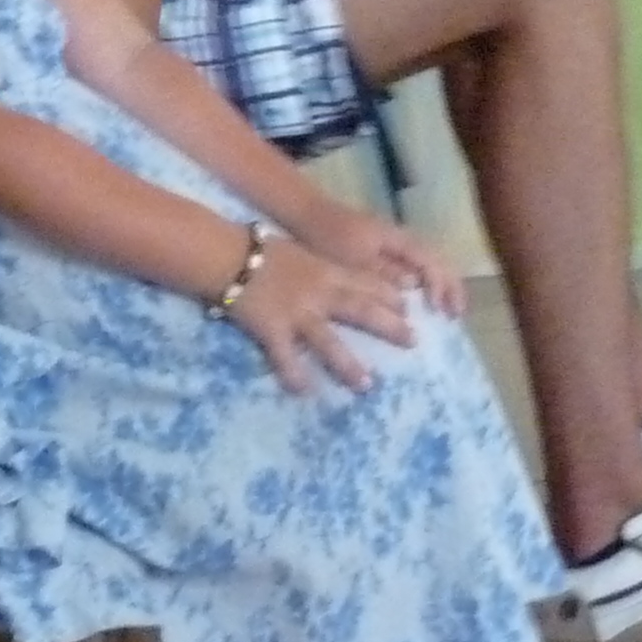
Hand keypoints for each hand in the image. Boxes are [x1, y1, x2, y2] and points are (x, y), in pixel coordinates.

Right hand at [226, 235, 415, 394]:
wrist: (228, 255)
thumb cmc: (260, 249)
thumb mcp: (299, 252)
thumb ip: (319, 267)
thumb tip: (337, 280)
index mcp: (325, 271)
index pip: (365, 283)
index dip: (389, 295)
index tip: (409, 307)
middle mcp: (318, 294)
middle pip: (360, 310)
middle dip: (388, 326)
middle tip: (413, 341)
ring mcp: (296, 314)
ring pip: (328, 342)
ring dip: (348, 365)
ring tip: (366, 385)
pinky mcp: (272, 330)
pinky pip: (285, 357)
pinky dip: (294, 375)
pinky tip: (304, 392)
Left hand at [298, 206, 466, 318]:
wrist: (305, 213)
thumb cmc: (326, 237)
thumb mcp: (351, 260)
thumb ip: (382, 273)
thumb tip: (413, 287)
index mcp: (397, 239)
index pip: (431, 262)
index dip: (441, 287)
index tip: (442, 312)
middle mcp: (402, 238)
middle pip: (438, 260)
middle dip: (450, 286)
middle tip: (456, 315)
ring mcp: (395, 242)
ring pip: (429, 261)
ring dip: (441, 284)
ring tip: (446, 309)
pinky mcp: (384, 248)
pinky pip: (415, 263)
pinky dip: (426, 280)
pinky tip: (423, 298)